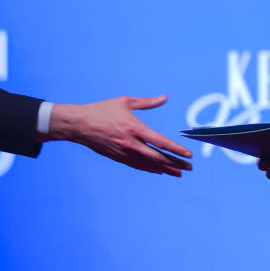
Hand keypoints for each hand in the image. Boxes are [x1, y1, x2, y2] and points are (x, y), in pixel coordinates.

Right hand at [47, 95, 192, 176]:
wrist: (80, 125)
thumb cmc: (103, 110)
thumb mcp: (126, 102)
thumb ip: (147, 102)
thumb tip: (164, 97)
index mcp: (135, 128)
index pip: (161, 141)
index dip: (176, 149)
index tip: (189, 154)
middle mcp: (131, 144)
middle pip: (158, 157)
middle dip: (176, 163)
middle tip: (190, 168)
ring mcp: (124, 153)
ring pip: (149, 165)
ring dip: (166, 169)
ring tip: (179, 172)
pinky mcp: (118, 158)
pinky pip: (138, 166)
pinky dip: (151, 169)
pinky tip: (160, 171)